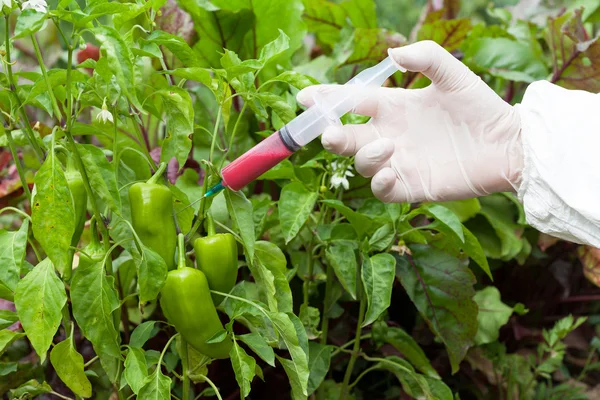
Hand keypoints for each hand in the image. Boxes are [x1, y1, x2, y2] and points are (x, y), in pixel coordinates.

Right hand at [296, 40, 523, 202]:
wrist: (507, 144)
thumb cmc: (480, 107)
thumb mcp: (454, 75)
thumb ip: (426, 57)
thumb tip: (392, 53)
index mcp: (392, 107)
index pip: (350, 102)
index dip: (326, 100)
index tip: (305, 98)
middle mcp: (388, 135)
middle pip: (346, 137)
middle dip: (331, 135)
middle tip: (330, 132)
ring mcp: (398, 162)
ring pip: (361, 163)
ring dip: (365, 155)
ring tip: (387, 145)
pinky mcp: (411, 186)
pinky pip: (383, 190)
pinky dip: (380, 183)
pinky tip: (392, 171)